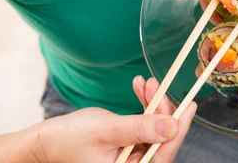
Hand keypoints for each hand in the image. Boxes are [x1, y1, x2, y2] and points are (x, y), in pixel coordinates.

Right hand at [31, 84, 195, 162]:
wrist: (48, 140)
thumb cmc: (72, 138)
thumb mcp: (108, 130)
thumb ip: (140, 128)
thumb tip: (171, 125)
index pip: (164, 153)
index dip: (179, 128)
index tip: (190, 105)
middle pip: (160, 139)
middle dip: (161, 109)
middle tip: (155, 84)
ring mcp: (130, 159)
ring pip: (152, 130)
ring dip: (151, 104)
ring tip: (144, 82)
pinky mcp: (126, 148)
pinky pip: (142, 126)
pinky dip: (142, 107)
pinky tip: (138, 89)